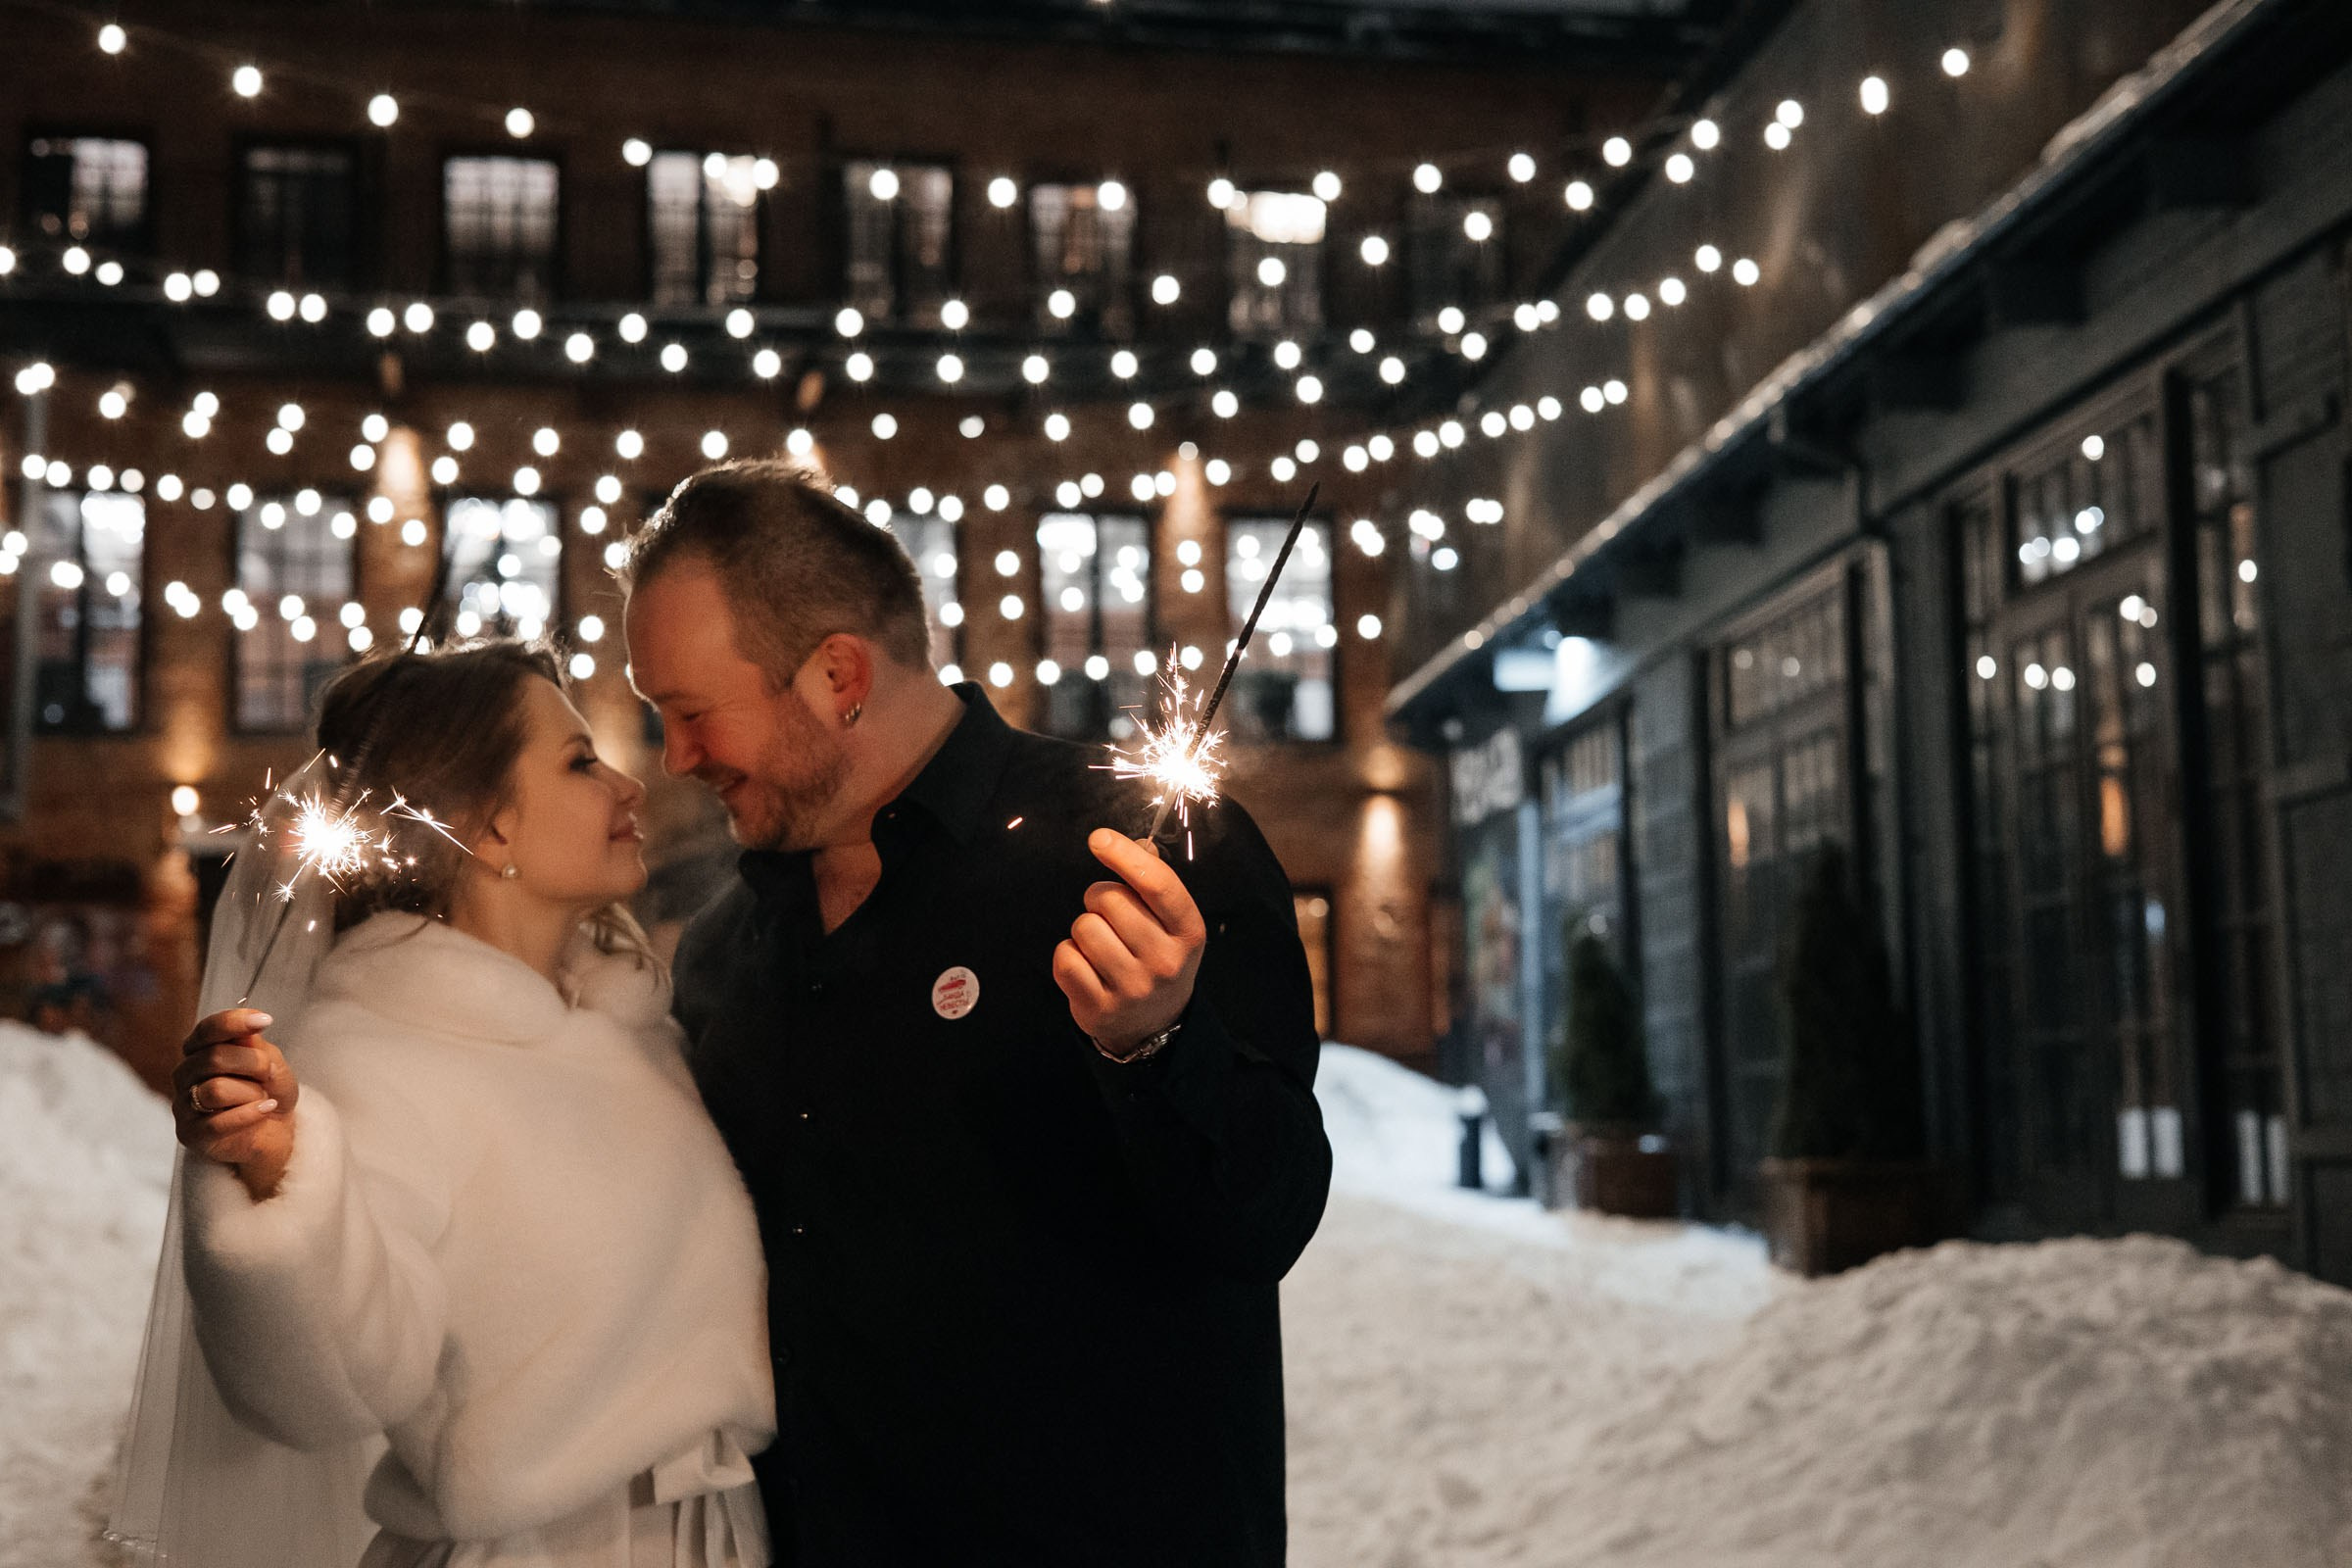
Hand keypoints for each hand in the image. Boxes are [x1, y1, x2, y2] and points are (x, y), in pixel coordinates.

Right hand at [171, 1008, 298, 1201]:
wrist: (276, 1130)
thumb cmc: (268, 1090)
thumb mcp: (270, 1061)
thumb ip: (255, 1045)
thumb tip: (246, 1027)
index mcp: (200, 1050)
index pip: (207, 1030)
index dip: (233, 1023)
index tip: (265, 1021)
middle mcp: (185, 1074)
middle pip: (214, 1058)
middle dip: (254, 1064)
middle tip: (268, 1074)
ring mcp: (183, 1104)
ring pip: (216, 1090)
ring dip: (251, 1093)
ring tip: (261, 1098)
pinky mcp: (190, 1133)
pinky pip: (218, 1122)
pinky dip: (250, 1114)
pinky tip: (266, 1109)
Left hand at [1053, 829, 1206, 1058]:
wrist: (1154, 1026)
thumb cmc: (1157, 957)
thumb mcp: (1171, 923)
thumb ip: (1154, 880)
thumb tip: (1137, 844)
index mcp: (1188, 932)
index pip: (1157, 884)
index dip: (1124, 855)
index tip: (1098, 839)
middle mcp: (1165, 961)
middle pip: (1111, 900)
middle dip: (1100, 898)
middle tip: (1108, 916)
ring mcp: (1133, 988)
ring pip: (1085, 927)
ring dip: (1085, 928)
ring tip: (1100, 944)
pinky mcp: (1100, 1007)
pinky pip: (1066, 957)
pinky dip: (1069, 954)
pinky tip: (1086, 965)